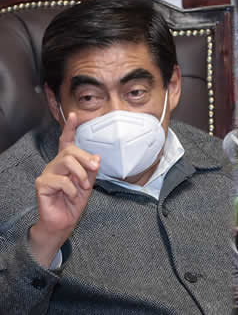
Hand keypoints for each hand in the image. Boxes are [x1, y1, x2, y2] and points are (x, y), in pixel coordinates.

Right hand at [29, 112, 99, 266]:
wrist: (64, 222)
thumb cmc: (74, 202)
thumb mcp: (88, 184)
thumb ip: (91, 170)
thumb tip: (96, 157)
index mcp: (67, 163)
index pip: (66, 142)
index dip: (70, 128)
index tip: (75, 115)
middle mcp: (55, 165)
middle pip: (70, 150)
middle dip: (86, 158)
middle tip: (94, 169)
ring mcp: (47, 173)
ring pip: (66, 161)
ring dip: (81, 174)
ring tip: (83, 186)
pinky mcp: (42, 184)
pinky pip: (61, 180)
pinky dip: (72, 188)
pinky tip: (71, 195)